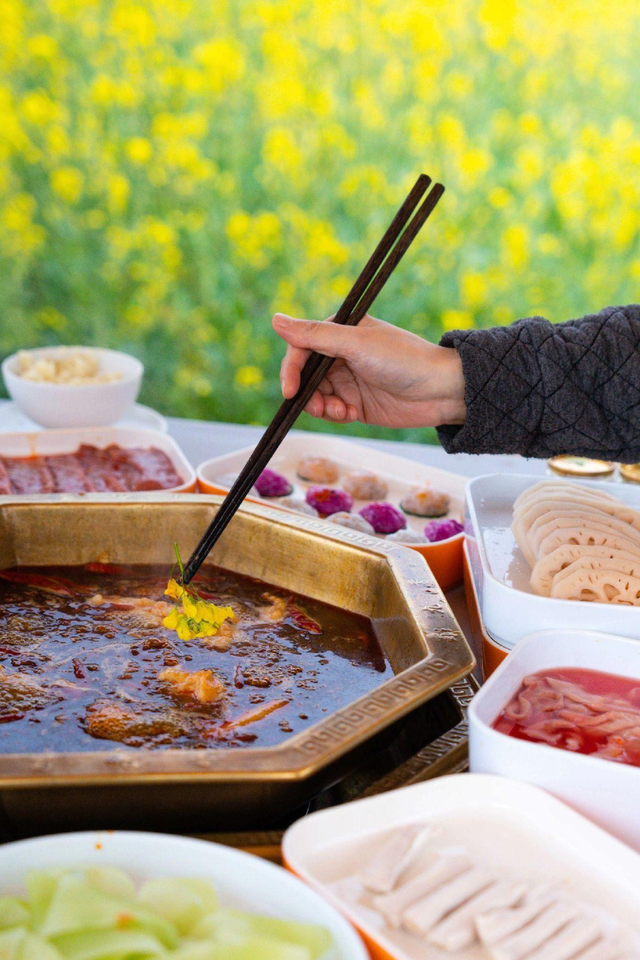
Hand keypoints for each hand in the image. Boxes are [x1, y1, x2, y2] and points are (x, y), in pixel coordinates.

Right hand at [272, 313, 465, 428]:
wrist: (441, 391)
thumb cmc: (404, 359)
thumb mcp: (356, 344)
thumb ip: (315, 335)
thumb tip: (275, 320)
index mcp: (340, 331)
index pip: (301, 347)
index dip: (291, 369)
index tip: (290, 390)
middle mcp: (341, 353)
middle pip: (304, 375)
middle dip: (307, 393)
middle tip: (319, 407)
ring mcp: (348, 379)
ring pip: (315, 396)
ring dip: (322, 407)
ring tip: (342, 411)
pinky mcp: (357, 403)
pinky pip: (332, 411)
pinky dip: (335, 415)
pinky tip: (352, 414)